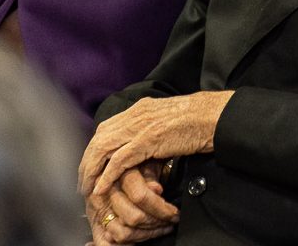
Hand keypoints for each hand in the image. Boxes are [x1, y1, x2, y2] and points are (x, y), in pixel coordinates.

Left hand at [79, 90, 233, 196]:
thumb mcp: (167, 120)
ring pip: (104, 147)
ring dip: (91, 169)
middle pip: (100, 137)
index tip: (89, 166)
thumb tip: (142, 145)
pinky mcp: (150, 139)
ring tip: (87, 188)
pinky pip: (120, 159)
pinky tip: (101, 187)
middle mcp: (137, 113)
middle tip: (82, 181)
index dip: (94, 148)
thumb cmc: (197, 120)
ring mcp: (142, 125)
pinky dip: (107, 175)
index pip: (107, 127)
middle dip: (87, 161)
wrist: (215, 115)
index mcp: (141, 108)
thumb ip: (151, 128)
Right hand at [85, 164, 177, 243]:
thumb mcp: (143, 160)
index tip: (174, 212)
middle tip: (170, 221)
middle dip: (156, 223)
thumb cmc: (132, 161)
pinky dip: (125, 245)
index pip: (141, 196)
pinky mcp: (95, 222)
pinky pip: (106, 243)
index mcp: (118, 173)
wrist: (107, 161)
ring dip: (145, 235)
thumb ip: (149, 175)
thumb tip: (157, 190)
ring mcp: (99, 210)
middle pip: (133, 217)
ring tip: (160, 228)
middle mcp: (106, 192)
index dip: (161, 207)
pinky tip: (139, 239)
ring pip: (123, 233)